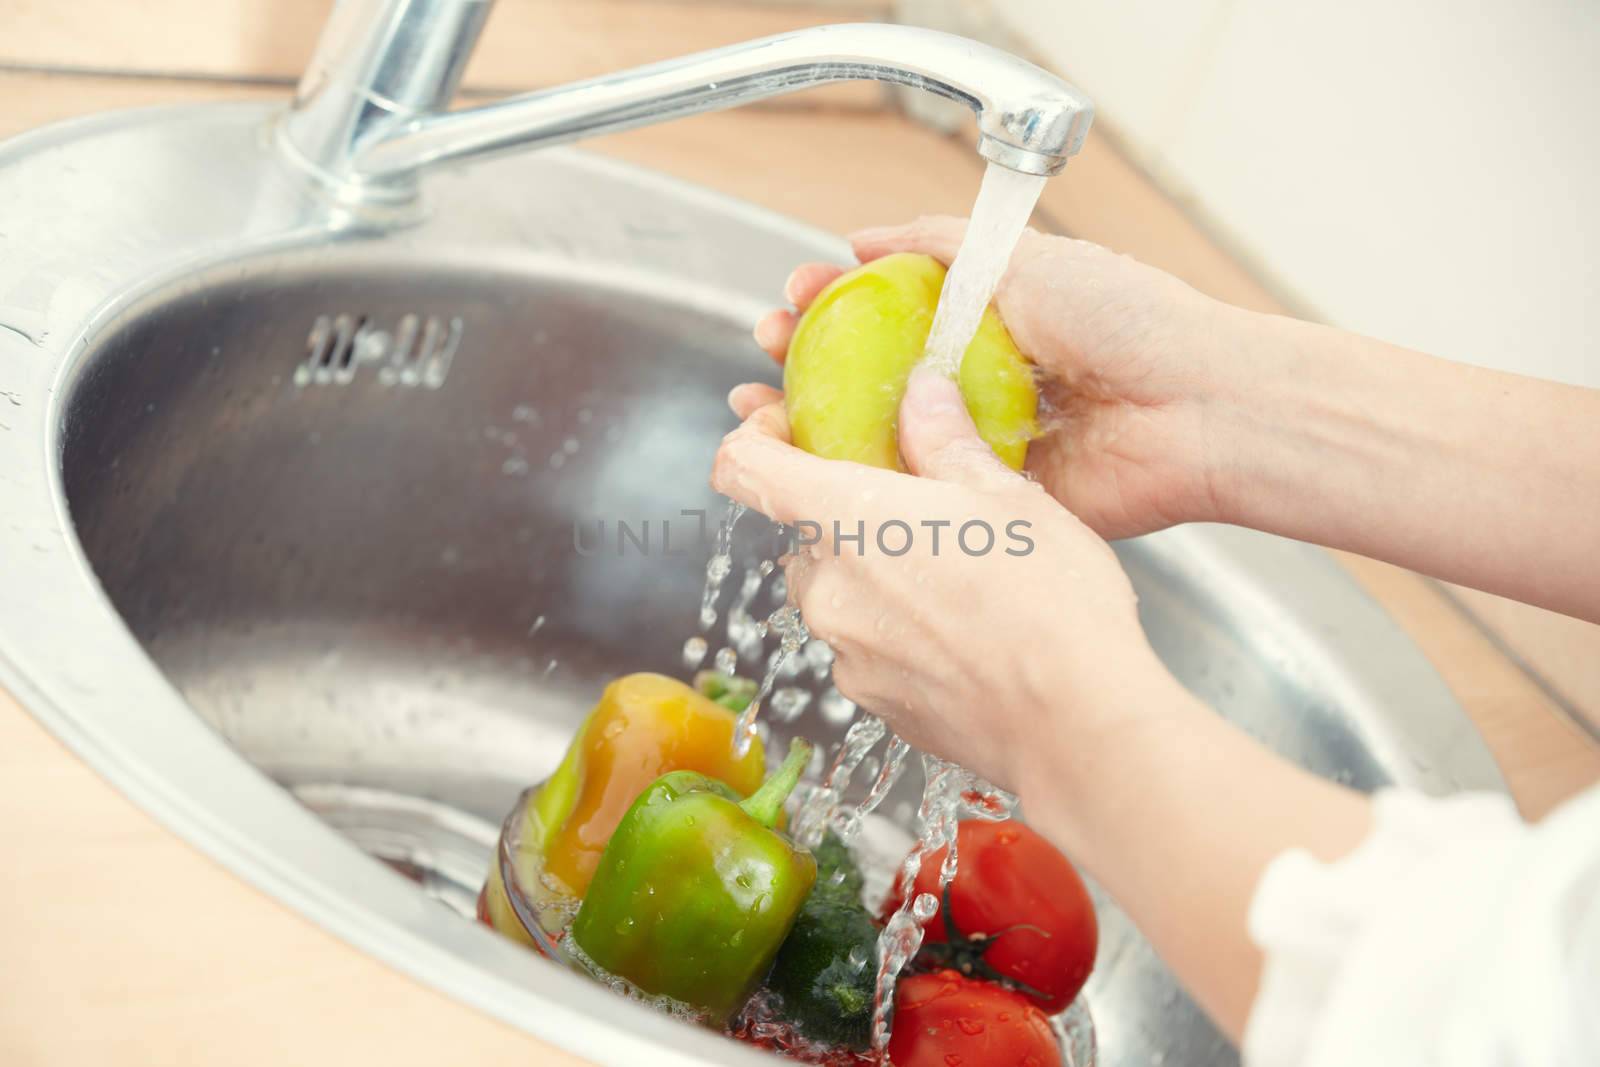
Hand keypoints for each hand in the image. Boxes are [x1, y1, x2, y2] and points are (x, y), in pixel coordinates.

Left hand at [712, 367, 1172, 791]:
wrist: (1076, 723)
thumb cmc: (1049, 600)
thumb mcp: (1009, 495)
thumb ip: (947, 441)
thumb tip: (922, 392)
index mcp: (845, 518)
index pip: (743, 467)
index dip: (753, 438)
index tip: (785, 428)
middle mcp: (827, 590)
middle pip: (802, 533)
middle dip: (847, 513)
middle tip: (920, 506)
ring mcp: (845, 654)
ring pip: (837, 592)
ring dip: (875, 574)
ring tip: (956, 573)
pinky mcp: (873, 703)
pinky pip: (866, 647)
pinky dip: (897, 630)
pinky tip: (963, 630)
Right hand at [753, 216, 1241, 539]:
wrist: (1198, 407)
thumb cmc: (1127, 323)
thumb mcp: (1026, 258)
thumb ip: (941, 245)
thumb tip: (865, 237)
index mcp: (983, 327)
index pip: (884, 315)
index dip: (831, 308)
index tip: (792, 300)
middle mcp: (974, 387)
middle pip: (869, 379)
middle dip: (806, 366)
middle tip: (766, 352)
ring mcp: (980, 447)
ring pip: (880, 441)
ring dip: (816, 427)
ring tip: (763, 405)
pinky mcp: (992, 503)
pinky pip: (920, 495)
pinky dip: (866, 486)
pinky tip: (815, 471)